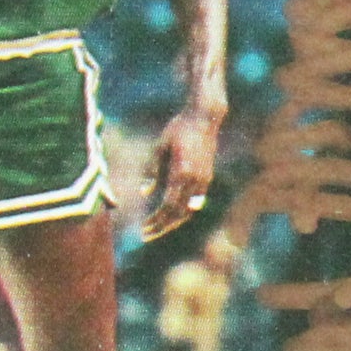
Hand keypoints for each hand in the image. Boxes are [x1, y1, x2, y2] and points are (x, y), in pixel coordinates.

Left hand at [142, 97, 224, 242]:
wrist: (205, 117)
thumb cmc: (179, 128)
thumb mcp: (160, 147)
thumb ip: (153, 171)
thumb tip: (144, 194)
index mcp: (182, 172)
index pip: (168, 206)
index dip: (156, 220)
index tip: (143, 228)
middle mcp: (195, 180)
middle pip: (179, 214)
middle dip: (162, 226)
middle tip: (146, 234)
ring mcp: (204, 180)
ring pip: (189, 210)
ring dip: (173, 222)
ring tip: (157, 227)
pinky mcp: (207, 177)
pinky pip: (195, 202)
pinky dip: (183, 211)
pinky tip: (170, 214)